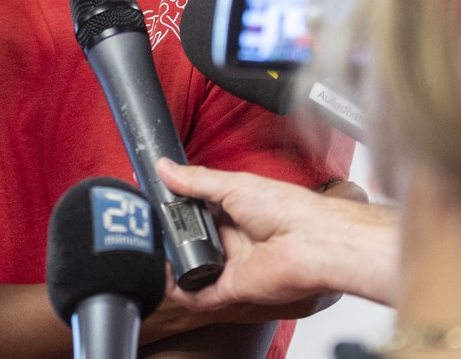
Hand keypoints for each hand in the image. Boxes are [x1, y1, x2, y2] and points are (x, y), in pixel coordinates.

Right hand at [155, 159, 399, 310]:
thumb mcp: (233, 184)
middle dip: (171, 233)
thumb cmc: (286, 209)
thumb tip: (165, 167)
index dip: (175, 206)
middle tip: (151, 225)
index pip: (196, 208)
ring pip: (193, 266)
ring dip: (173, 262)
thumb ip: (196, 180)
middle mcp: (231, 236)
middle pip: (191, 237)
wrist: (309, 241)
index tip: (153, 200)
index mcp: (233, 209)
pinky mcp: (232, 287)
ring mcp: (230, 262)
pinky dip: (182, 291)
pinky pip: (201, 294)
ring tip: (154, 250)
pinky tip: (168, 278)